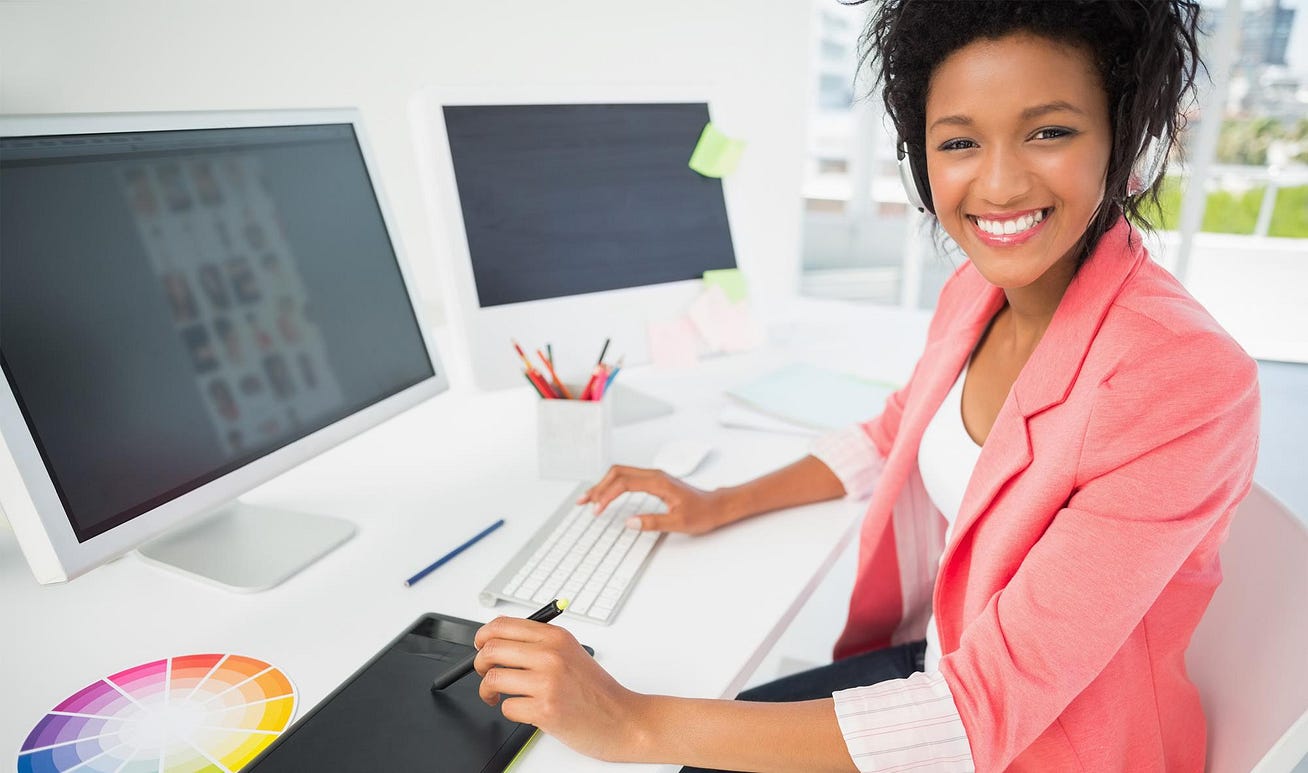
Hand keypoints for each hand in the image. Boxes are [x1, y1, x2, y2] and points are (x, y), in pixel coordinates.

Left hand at [474, 617, 647, 761]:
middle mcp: (551, 655)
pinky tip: (524, 710)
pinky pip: (506, 707)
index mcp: (555, 637)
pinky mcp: (545, 709)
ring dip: (488, 691)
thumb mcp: (572, 653)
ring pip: (492, 679)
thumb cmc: (597, 690)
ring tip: (498, 696)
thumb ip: (539, 644)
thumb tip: (499, 642)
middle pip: (491, 650)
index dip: (483, 636)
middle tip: (484, 673)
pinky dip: (510, 710)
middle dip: (479, 664)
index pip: (503, 625)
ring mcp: (548, 682)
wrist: (623, 719)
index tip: (480, 645)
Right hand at [578, 465, 732, 534]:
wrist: (716, 506)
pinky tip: (606, 496)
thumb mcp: (679, 523)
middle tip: (584, 502)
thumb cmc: (702, 513)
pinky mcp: (653, 482)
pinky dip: (612, 485)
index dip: (607, 495)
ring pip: (620, 473)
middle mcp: (654, 475)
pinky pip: (627, 478)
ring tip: (589, 499)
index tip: (597, 510)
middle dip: (598, 486)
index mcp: (658, 482)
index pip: (624, 483)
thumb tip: (629, 522)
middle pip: (617, 472)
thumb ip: (653, 522)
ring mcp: (653, 477)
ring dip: (603, 484)